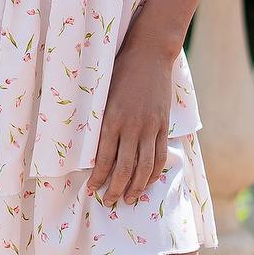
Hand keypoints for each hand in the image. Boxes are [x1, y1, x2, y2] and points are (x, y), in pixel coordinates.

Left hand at [85, 34, 174, 207]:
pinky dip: (154, 173)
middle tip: (109, 201)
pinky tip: (148, 181)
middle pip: (124, 168)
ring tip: (128, 198)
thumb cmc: (120, 70)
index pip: (104, 158)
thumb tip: (91, 147)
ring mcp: (150, 126)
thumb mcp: (104, 94)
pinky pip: (159, 155)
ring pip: (145, 166)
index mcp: (112, 118)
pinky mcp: (163, 124)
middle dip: (115, 188)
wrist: (150, 53)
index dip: (98, 177)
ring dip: (136, 186)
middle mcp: (132, 126)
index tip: (92, 189)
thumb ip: (101, 120)